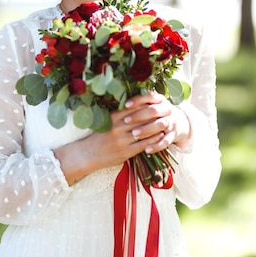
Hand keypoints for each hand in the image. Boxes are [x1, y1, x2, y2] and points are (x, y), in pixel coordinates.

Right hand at [54, 92, 190, 184]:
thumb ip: (120, 116)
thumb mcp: (106, 122)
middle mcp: (118, 127)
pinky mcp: (126, 152)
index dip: (146, 105)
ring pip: (145, 131)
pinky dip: (153, 141)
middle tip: (166, 112)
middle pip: (141, 119)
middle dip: (154, 115)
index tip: (156, 102)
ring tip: (166, 124)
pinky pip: (144, 145)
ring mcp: (123, 140)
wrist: (88, 154)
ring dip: (157, 128)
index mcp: (113, 118)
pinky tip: (160, 138)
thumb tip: (135, 107)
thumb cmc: (99, 137)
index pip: (134, 108)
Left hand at [116, 92, 190, 154]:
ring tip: (134, 134)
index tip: (125, 105)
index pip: (148, 96)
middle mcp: (167, 109)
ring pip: (160, 125)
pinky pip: (166, 141)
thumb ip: (139, 104)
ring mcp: (171, 122)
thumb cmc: (158, 113)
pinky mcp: (173, 135)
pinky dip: (156, 146)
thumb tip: (120, 103)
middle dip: (139, 115)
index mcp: (160, 100)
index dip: (137, 100)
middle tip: (126, 120)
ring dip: (147, 129)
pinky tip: (146, 150)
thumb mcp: (152, 105)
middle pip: (153, 110)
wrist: (180, 122)